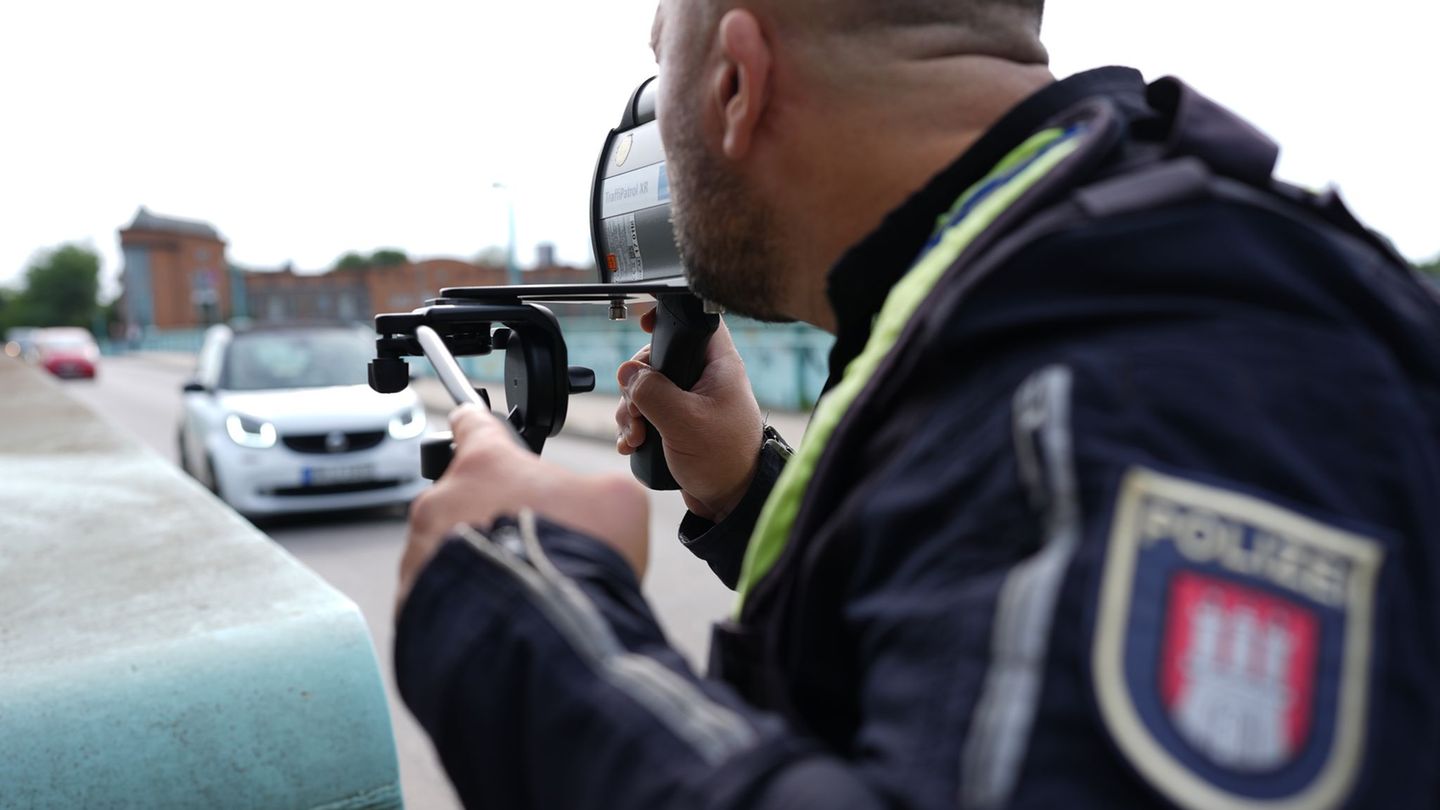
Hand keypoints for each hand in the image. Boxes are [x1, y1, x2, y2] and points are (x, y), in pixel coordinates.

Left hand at [398, 404, 649, 612]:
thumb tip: (588, 504)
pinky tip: (500, 615)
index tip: (473, 423)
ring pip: (447, 550)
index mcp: (486, 464)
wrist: (544, 634)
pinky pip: (438, 595)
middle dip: (492, 518)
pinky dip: (465, 602)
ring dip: (477, 562)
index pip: (472, 425)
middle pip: (463, 499)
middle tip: (531, 546)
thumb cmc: (579, 559)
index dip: (479, 426)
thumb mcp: (617, 502)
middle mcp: (440, 502)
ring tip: (519, 588)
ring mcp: (419, 553)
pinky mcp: (410, 603)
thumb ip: (593, 488)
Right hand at [615, 309, 763, 521]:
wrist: (729, 502)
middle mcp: (705, 379)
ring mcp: (690, 402)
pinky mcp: (678, 423)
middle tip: (636, 411)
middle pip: (657, 359)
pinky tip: (632, 444)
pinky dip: (634, 426)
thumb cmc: (723, 460)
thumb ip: (652, 391)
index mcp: (718, 366)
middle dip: (635, 386)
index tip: (643, 324)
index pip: (697, 322)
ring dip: (631, 412)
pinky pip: (647, 413)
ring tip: (635, 436)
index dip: (668, 318)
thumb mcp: (683, 421)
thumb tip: (627, 374)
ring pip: (646, 388)